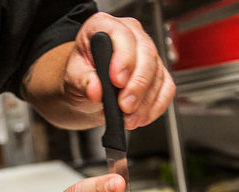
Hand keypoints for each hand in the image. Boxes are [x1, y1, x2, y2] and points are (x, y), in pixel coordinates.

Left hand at [64, 12, 175, 129]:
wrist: (90, 91)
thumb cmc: (82, 77)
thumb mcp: (72, 78)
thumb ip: (81, 81)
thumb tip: (95, 88)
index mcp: (104, 26)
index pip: (122, 35)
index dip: (123, 59)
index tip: (117, 82)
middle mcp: (130, 35)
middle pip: (146, 54)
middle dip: (137, 85)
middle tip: (125, 107)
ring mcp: (147, 54)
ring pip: (157, 75)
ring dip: (144, 102)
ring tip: (128, 119)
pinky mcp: (159, 73)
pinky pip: (166, 89)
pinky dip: (155, 106)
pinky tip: (141, 116)